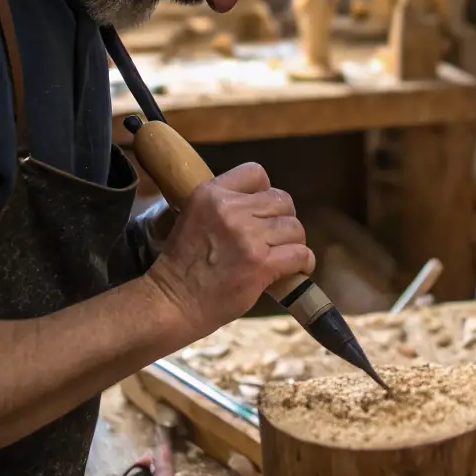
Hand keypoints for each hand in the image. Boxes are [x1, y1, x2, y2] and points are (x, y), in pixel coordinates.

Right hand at [145, 163, 313, 342]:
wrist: (172, 302)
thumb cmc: (182, 265)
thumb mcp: (194, 216)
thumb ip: (225, 205)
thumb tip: (261, 204)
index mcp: (211, 193)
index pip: (256, 173)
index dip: (265, 191)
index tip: (262, 210)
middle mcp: (230, 209)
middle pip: (281, 199)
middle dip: (284, 218)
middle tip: (276, 236)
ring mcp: (247, 237)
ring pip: (294, 227)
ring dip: (294, 241)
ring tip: (285, 254)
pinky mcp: (260, 265)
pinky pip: (299, 254)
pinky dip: (304, 262)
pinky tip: (297, 268)